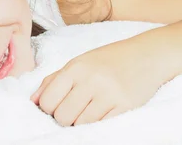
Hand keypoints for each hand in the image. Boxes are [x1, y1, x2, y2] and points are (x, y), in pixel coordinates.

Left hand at [29, 36, 170, 126]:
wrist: (147, 54)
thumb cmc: (109, 59)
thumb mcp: (80, 62)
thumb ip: (54, 80)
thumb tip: (34, 101)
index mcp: (76, 67)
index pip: (48, 101)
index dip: (49, 108)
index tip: (58, 104)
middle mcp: (91, 80)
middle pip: (62, 117)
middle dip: (65, 117)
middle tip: (75, 108)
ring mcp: (109, 94)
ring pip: (80, 124)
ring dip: (81, 122)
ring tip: (89, 109)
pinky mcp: (125, 106)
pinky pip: (101, 126)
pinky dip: (97, 123)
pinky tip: (102, 112)